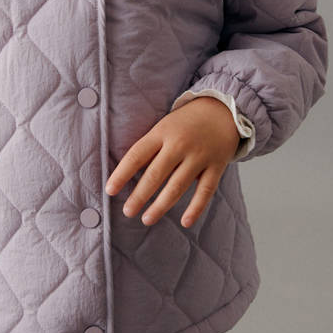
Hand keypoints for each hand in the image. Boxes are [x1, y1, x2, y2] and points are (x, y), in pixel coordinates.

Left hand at [105, 97, 240, 227]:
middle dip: (139, 195)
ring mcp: (200, 156)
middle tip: (127, 211)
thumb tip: (126, 175)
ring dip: (161, 205)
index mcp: (162, 132)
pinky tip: (185, 222)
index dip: (122, 174)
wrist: (222, 109)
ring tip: (146, 219)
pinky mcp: (217, 166)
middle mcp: (180, 144)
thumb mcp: (163, 127)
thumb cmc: (185, 123)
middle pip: (156, 174)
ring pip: (177, 186)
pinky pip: (205, 191)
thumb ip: (149, 149)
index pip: (137, 155)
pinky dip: (195, 208)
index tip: (110, 190)